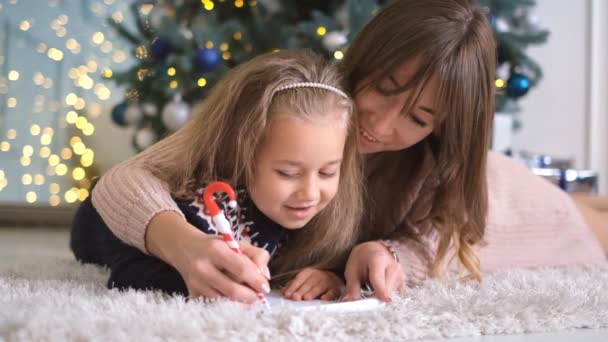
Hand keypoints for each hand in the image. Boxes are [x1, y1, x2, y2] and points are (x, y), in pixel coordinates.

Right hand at [146, 211, 270, 303]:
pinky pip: (215, 306)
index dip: (257, 281)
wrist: (185, 248)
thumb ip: (257, 255)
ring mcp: (195, 283)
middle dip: (250, 296)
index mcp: (216, 250)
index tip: (265, 287)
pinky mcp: (192, 295)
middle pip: (233, 290)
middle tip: (258, 295)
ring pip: (224, 302)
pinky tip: (232, 299)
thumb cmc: (215, 246)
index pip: (242, 269)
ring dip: (240, 303)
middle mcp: (203, 267)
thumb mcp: (237, 243)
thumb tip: (265, 276)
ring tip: (246, 296)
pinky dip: (228, 306)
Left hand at [281, 267, 343, 300]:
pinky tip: (323, 299)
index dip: (293, 287)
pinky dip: (328, 295)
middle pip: (308, 284)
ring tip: (306, 298)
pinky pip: (332, 292)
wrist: (334, 277)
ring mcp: (328, 281)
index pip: (299, 279)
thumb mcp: (304, 279)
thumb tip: (283, 291)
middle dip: (301, 291)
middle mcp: (319, 275)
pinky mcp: (336, 288)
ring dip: (312, 293)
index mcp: (309, 272)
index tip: (287, 295)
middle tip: (295, 298)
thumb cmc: (315, 280)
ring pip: (319, 287)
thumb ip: (293, 285)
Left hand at [343, 241, 405, 302]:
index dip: (382, 290)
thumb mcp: (352, 270)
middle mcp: (393, 265)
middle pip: (387, 288)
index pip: (379, 277)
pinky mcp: (403, 282)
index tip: (387, 300)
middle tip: (364, 299)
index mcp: (378, 258)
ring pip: (391, 293)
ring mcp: (401, 274)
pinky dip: (386, 295)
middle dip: (376, 298)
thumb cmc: (362, 261)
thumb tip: (349, 302)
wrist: (374, 251)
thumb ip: (352, 287)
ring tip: (372, 287)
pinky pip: (394, 294)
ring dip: (380, 296)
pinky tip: (380, 287)